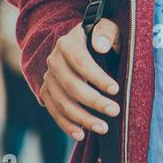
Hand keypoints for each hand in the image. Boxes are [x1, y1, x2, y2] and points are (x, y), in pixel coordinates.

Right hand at [39, 20, 120, 141]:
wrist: (82, 44)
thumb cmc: (101, 37)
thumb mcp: (107, 28)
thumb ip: (106, 32)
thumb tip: (101, 46)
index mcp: (67, 43)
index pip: (81, 62)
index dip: (97, 77)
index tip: (116, 89)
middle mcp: (53, 61)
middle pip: (71, 85)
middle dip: (94, 101)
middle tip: (114, 111)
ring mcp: (48, 78)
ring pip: (62, 102)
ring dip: (82, 118)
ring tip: (103, 128)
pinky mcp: (47, 92)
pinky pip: (54, 112)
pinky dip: (67, 125)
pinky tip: (81, 135)